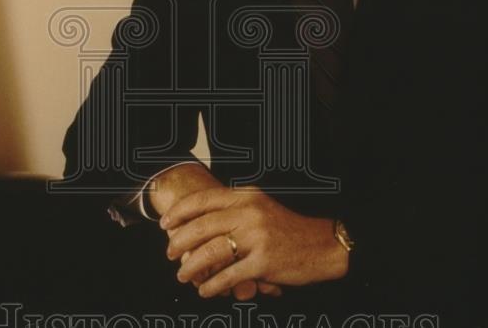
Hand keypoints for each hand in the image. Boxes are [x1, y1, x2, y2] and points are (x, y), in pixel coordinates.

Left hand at [148, 166, 282, 298]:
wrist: (321, 245)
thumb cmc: (287, 228)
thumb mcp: (261, 207)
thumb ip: (234, 209)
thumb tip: (198, 219)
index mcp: (246, 197)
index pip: (204, 200)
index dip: (180, 211)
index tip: (166, 223)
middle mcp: (249, 213)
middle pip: (202, 226)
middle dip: (180, 241)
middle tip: (169, 252)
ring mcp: (256, 238)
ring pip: (210, 253)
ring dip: (191, 267)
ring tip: (182, 275)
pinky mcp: (262, 262)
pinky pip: (228, 276)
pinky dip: (212, 286)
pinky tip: (205, 290)